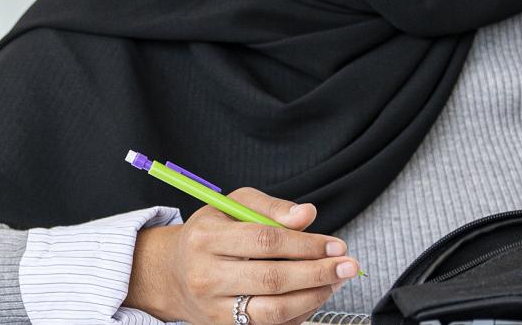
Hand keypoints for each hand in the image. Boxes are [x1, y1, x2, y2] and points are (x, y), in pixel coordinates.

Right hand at [126, 188, 361, 324]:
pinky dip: (298, 314)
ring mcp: (213, 307)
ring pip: (273, 310)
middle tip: (348, 266)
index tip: (336, 245)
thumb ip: (270, 207)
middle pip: (272, 278)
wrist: (172, 273)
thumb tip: (307, 215)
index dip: (306, 244)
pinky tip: (312, 297)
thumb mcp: (231, 207)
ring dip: (313, 297)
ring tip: (334, 282)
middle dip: (318, 273)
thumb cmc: (209, 235)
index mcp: (206, 237)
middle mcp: (205, 275)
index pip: (265, 241)